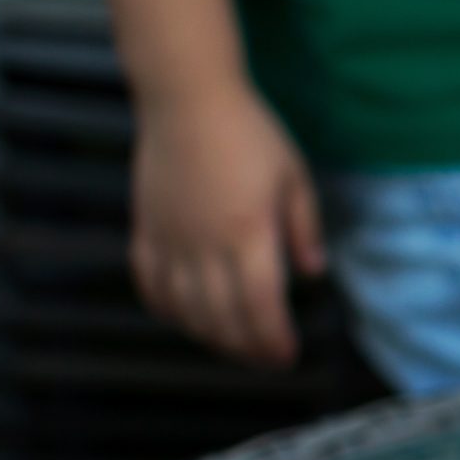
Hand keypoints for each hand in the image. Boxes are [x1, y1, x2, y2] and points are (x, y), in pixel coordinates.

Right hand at [130, 85, 325, 369]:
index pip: (260, 307)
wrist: (187, 99)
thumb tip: (314, 274)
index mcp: (248, 232)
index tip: (288, 357)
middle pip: (222, 318)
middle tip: (268, 361)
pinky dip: (168, 310)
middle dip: (248, 349)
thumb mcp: (295, 178)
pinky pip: (150, 284)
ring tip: (236, 346)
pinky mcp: (145, 229)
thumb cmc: (250, 134)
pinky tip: (187, 318)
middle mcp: (204, 243)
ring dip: (211, 337)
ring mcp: (170, 238)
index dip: (273, 340)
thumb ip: (304, 229)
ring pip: (184, 310)